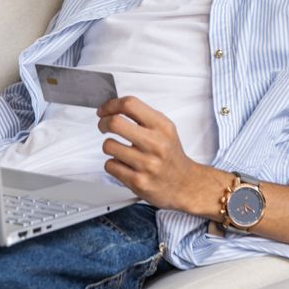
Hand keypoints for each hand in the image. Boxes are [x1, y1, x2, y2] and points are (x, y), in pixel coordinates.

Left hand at [97, 96, 221, 211]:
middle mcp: (155, 143)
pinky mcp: (138, 181)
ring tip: (119, 149)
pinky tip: (123, 164)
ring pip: (108, 145)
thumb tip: (114, 107)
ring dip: (109, 146)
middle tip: (103, 126)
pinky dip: (113, 164)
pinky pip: (110, 165)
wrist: (185, 184)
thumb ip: (143, 116)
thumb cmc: (170, 155)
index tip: (104, 110)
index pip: (130, 105)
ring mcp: (146, 164)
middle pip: (115, 123)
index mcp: (162, 126)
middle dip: (103, 123)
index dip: (111, 105)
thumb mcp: (165, 129)